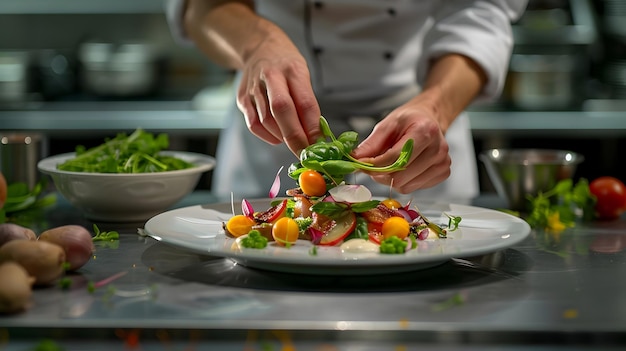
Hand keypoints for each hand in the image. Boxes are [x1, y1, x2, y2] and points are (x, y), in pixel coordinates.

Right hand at [236, 32, 321, 155]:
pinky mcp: (242, 98)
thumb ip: (307, 103)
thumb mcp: (303, 74)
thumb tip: (316, 136)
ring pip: (267, 121)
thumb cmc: (286, 65)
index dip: (313, 127)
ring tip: (294, 142)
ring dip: (282, 138)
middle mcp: (271, 76)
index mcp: (292, 69)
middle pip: (282, 110)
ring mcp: (254, 87)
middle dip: (295, 137)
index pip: (305, 102)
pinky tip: (277, 137)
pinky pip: (254, 124)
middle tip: (306, 154)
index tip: (319, 145)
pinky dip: (267, 136)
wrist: (258, 47)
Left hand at [351, 102, 451, 193]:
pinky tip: (405, 168)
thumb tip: (355, 160)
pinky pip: (414, 188)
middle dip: (381, 174)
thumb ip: (371, 144)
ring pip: (405, 186)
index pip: (396, 158)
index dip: (375, 164)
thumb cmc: (409, 121)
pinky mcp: (443, 173)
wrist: (429, 119)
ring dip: (391, 179)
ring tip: (392, 164)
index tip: (362, 164)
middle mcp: (438, 149)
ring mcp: (443, 163)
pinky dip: (403, 182)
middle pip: (401, 176)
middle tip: (375, 166)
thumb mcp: (387, 124)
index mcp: (425, 131)